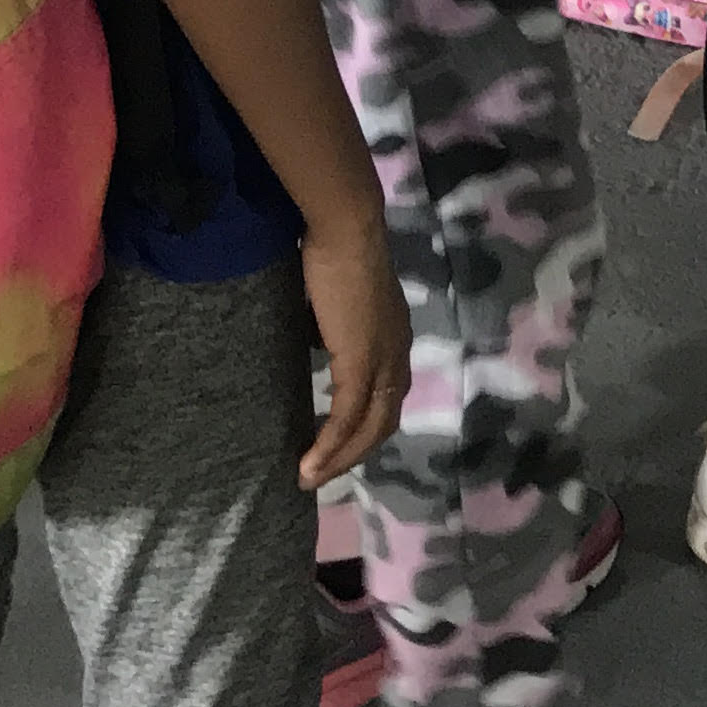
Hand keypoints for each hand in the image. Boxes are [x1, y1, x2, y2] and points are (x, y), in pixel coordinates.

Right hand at [296, 211, 412, 489]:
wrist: (346, 229)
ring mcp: (383, 360)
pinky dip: (330, 445)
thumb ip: (335, 327)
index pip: (388, 396)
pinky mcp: (361, 363)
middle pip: (383, 421)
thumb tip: (316, 341)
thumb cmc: (335, 253)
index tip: (337, 447)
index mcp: (395, 339)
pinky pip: (346, 417)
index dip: (365, 426)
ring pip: (369, 427)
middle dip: (353, 454)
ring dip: (340, 459)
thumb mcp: (338, 302)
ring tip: (310, 477)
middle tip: (321, 474)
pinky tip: (309, 463)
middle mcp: (397, 354)